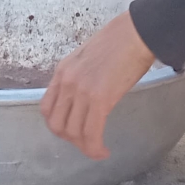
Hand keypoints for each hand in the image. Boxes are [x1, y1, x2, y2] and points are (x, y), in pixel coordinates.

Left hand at [40, 11, 157, 159]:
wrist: (137, 32)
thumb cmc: (120, 42)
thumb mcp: (88, 58)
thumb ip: (80, 77)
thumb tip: (85, 96)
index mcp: (62, 71)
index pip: (47, 107)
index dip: (57, 125)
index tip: (72, 131)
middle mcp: (67, 82)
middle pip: (56, 124)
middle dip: (70, 140)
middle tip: (86, 142)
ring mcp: (81, 90)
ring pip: (73, 133)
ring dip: (85, 147)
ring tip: (97, 149)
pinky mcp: (100, 99)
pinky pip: (92, 133)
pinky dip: (95, 148)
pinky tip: (104, 151)